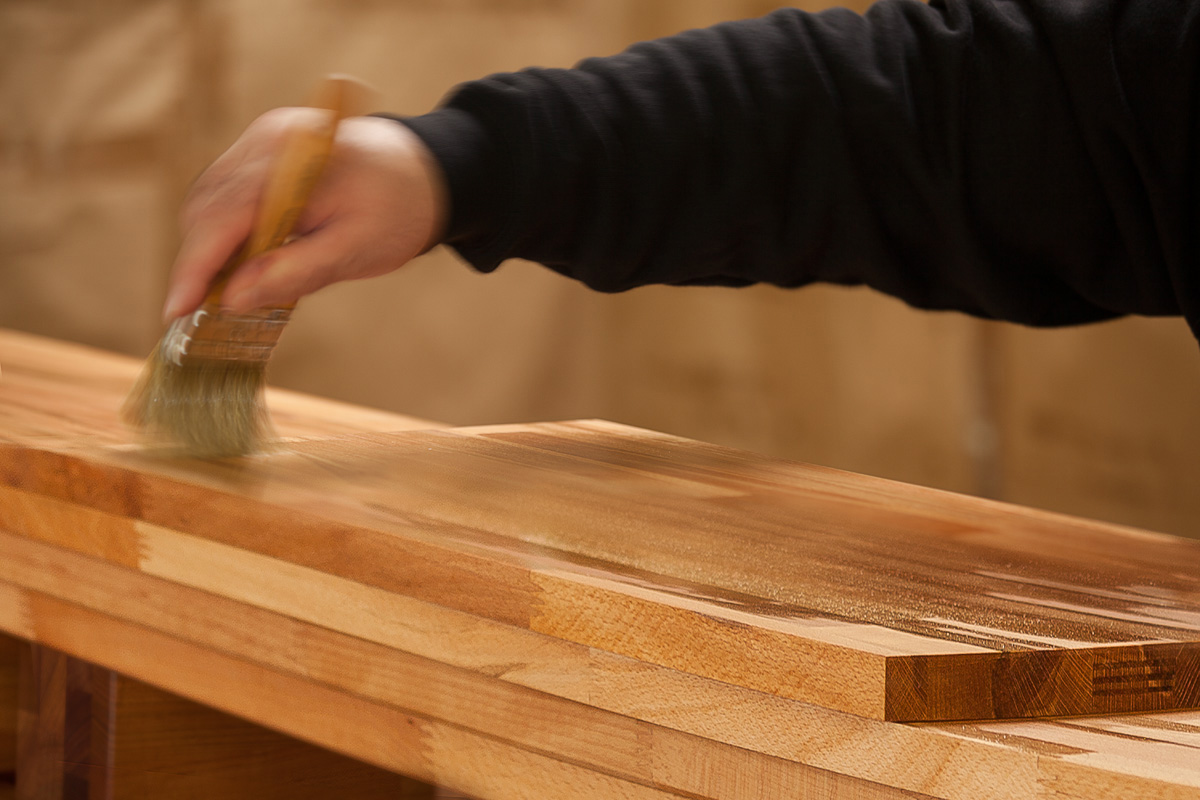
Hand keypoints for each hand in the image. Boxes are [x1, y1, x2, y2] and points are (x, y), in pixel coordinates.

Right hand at [161, 109, 446, 321]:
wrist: (427, 173)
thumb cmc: (399, 211)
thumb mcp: (355, 250)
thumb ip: (295, 273)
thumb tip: (232, 299)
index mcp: (291, 159)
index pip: (223, 215)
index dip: (194, 267)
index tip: (175, 311)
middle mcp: (266, 141)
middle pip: (206, 207)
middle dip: (198, 263)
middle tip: (199, 316)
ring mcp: (261, 142)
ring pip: (209, 202)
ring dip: (209, 250)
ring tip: (217, 296)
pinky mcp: (262, 153)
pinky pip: (226, 196)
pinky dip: (225, 233)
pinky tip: (241, 265)